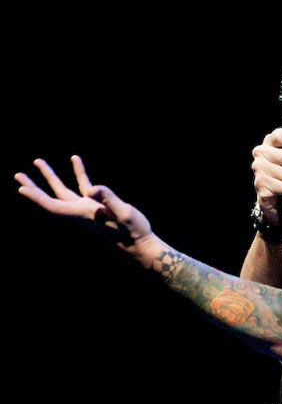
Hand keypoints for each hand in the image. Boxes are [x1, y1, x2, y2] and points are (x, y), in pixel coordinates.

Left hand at [15, 155, 158, 263]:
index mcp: (84, 214)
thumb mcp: (124, 213)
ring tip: (38, 162)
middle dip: (35, 188)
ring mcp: (89, 208)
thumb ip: (108, 199)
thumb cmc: (133, 231)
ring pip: (64, 191)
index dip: (37, 197)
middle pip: (52, 198)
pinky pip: (84, 186)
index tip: (21, 188)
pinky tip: (75, 159)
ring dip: (50, 177)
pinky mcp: (98, 205)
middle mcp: (82, 212)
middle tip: (18, 175)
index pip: (54, 206)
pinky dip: (78, 172)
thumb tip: (91, 188)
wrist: (141, 243)